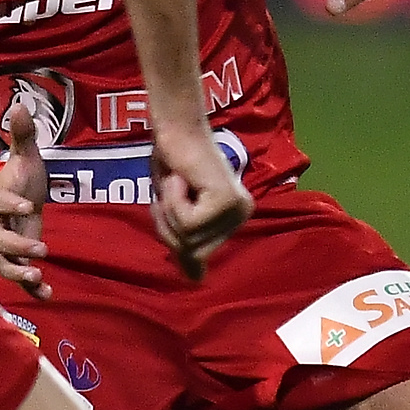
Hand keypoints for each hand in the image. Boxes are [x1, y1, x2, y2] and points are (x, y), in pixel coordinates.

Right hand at [0, 100, 51, 298]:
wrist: (14, 197)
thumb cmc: (19, 177)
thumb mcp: (24, 156)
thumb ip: (22, 135)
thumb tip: (21, 105)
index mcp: (0, 199)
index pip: (2, 203)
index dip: (12, 205)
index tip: (29, 206)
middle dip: (17, 247)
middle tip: (42, 250)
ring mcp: (6, 244)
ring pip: (3, 263)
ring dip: (19, 273)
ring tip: (38, 278)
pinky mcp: (18, 257)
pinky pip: (21, 276)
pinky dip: (33, 288)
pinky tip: (49, 295)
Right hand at [148, 122, 250, 283]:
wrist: (175, 127)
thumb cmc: (172, 162)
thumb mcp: (174, 211)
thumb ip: (186, 243)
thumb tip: (196, 281)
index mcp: (234, 218)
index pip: (196, 254)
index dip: (172, 233)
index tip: (171, 202)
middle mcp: (242, 214)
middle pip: (191, 251)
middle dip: (167, 225)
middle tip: (171, 190)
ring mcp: (237, 208)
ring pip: (186, 238)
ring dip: (168, 209)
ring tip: (177, 182)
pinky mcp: (225, 200)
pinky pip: (187, 222)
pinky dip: (173, 200)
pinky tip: (181, 178)